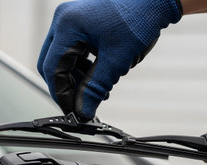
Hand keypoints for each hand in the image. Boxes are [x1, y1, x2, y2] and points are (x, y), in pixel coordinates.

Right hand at [37, 0, 181, 120]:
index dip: (61, 94)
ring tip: (97, 92)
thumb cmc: (139, 20)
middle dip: (66, 87)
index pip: (52, 68)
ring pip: (61, 58)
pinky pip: (71, 50)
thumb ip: (95, 88)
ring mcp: (70, 19)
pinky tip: (97, 77)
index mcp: (68, 26)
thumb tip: (83, 112)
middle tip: (81, 105)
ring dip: (75, 78)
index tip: (72, 112)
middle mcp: (63, 20)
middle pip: (51, 63)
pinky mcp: (79, 22)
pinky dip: (81, 66)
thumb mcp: (116, 61)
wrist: (155, 0)